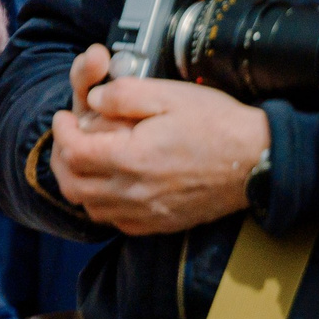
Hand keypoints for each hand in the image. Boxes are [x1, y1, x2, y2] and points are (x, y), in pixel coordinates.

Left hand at [50, 44, 270, 235]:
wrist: (258, 161)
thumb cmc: (218, 125)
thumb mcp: (169, 94)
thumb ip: (123, 94)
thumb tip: (92, 100)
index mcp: (131, 157)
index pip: (72, 151)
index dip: (61, 131)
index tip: (66, 117)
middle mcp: (132, 192)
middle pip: (72, 185)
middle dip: (62, 159)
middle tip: (69, 139)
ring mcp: (145, 212)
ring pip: (89, 206)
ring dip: (80, 182)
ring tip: (88, 160)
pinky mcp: (159, 224)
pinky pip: (115, 221)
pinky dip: (103, 204)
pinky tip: (114, 185)